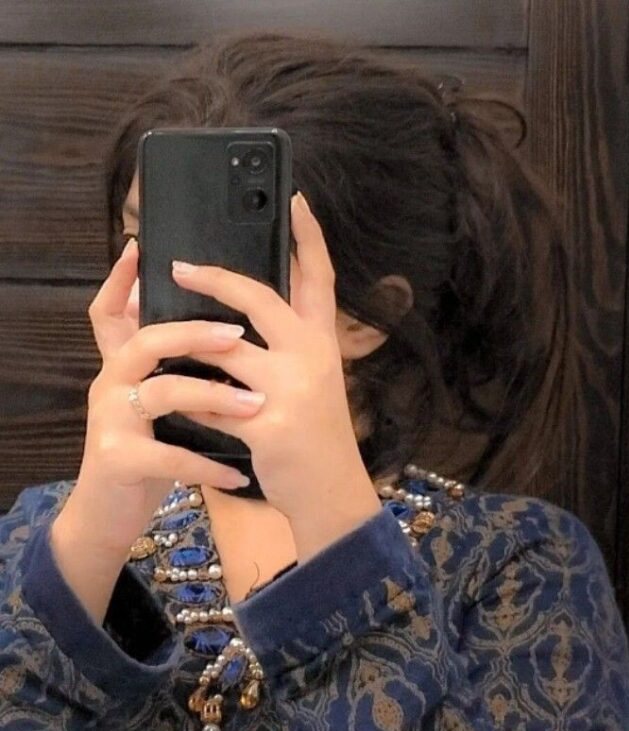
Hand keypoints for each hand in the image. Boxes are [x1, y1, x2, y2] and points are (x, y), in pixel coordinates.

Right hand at [57, 238, 263, 557]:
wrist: (108, 515)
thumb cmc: (146, 455)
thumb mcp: (161, 408)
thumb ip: (178, 371)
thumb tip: (224, 335)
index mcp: (123, 366)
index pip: (111, 311)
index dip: (120, 279)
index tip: (141, 247)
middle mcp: (112, 383)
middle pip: (147, 340)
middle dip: (195, 332)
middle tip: (238, 334)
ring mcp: (111, 420)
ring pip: (163, 391)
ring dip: (214, 396)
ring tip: (256, 406)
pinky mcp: (118, 458)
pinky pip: (171, 456)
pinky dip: (209, 465)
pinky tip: (240, 474)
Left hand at [170, 191, 380, 537]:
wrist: (333, 496)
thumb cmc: (319, 440)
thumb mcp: (317, 385)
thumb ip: (290, 350)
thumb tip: (243, 321)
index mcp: (323, 345)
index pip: (320, 278)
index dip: (308, 236)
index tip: (293, 197)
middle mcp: (312, 359)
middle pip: (261, 299)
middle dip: (216, 277)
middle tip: (179, 265)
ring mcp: (292, 392)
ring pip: (226, 350)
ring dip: (186, 343)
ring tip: (156, 335)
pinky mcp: (269, 428)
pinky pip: (213, 405)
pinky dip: (188, 401)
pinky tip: (168, 398)